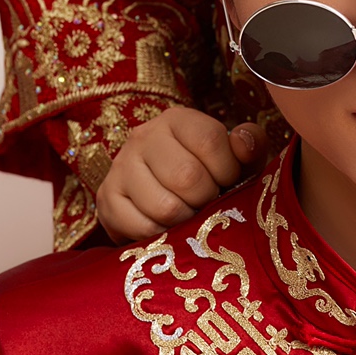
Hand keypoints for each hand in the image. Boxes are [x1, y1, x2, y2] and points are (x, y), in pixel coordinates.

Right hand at [95, 108, 268, 243]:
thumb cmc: (208, 174)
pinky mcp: (106, 198)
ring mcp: (120, 166)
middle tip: (207, 201)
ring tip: (189, 213)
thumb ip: (249, 145)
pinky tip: (167, 226)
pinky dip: (162, 235)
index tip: (228, 181)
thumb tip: (243, 143)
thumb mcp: (235, 157)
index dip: (227, 169)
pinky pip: (142, 228)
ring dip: (186, 220)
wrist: (164, 195)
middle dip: (207, 199)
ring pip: (165, 206)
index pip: (209, 140)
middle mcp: (144, 136)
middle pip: (187, 176)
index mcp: (178, 119)